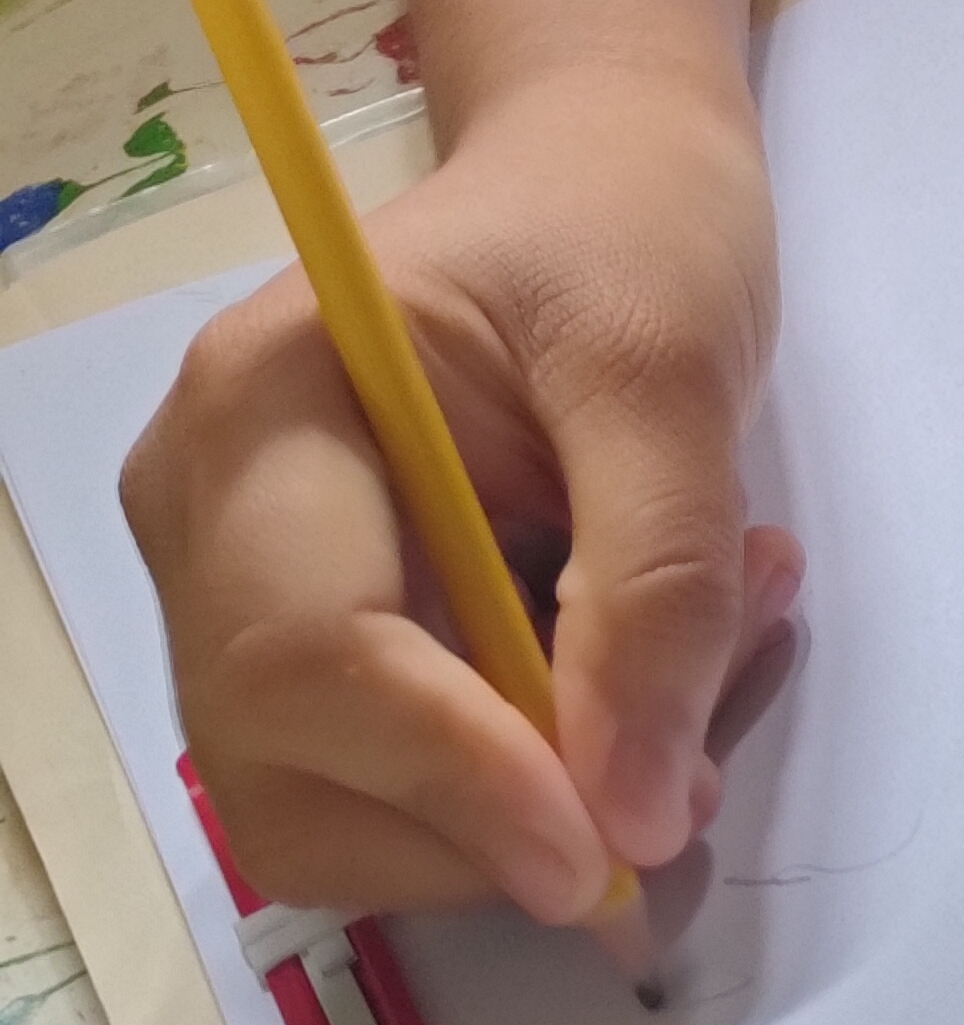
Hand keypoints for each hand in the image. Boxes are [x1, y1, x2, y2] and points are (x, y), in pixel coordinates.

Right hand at [121, 67, 801, 920]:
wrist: (596, 174)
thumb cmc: (623, 224)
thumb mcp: (672, 367)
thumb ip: (656, 586)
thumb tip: (629, 820)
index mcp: (260, 408)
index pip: (307, 654)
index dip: (451, 779)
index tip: (606, 850)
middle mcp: (203, 515)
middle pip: (293, 774)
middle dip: (496, 818)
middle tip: (695, 753)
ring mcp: (236, 592)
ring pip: (340, 816)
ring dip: (528, 812)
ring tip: (699, 671)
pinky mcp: (306, 647)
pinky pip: (393, 790)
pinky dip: (528, 786)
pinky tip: (646, 675)